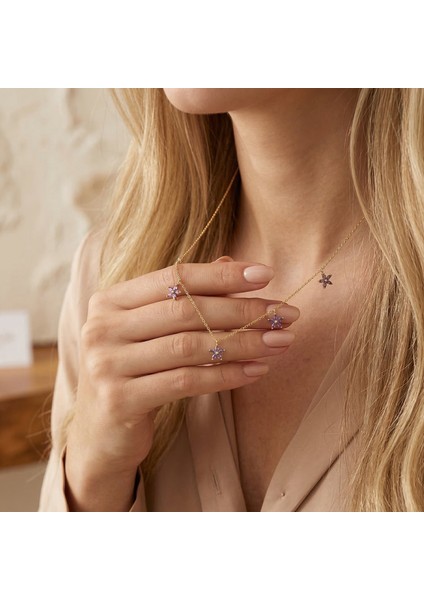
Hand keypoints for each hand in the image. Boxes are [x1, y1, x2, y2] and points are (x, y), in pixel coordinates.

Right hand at [65, 258, 298, 504]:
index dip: (222, 275)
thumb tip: (233, 262)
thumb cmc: (135, 373)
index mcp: (110, 300)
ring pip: (189, 346)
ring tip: (280, 341)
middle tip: (286, 314)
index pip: (174, 276)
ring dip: (243, 343)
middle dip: (243, 310)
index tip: (266, 275)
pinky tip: (257, 371)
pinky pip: (186, 382)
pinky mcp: (119, 399)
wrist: (101, 434)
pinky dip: (226, 375)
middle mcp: (102, 327)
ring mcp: (107, 364)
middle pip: (185, 310)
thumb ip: (185, 297)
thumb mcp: (153, 331)